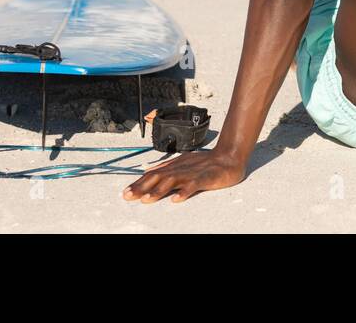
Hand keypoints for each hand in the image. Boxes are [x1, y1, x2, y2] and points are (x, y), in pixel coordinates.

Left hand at [122, 150, 245, 203]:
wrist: (229, 156)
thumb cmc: (207, 162)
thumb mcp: (184, 162)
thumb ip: (167, 168)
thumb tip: (149, 171)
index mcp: (176, 165)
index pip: (154, 174)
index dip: (139, 183)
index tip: (126, 192)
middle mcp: (181, 168)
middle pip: (159, 177)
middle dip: (143, 187)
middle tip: (129, 196)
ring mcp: (193, 173)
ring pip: (173, 180)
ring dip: (159, 190)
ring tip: (147, 200)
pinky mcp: (206, 178)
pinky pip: (194, 185)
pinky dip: (185, 192)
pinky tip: (177, 199)